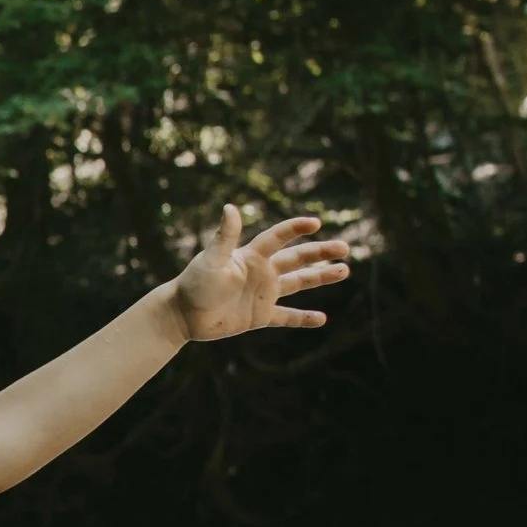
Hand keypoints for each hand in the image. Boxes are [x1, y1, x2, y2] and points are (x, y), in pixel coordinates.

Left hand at [166, 206, 351, 340]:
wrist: (181, 314)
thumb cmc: (193, 284)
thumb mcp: (211, 260)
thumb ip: (225, 237)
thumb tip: (230, 207)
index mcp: (252, 256)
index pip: (279, 237)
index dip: (296, 229)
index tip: (316, 223)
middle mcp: (261, 272)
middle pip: (297, 258)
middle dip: (321, 253)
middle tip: (345, 248)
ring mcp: (262, 294)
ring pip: (299, 283)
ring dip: (321, 277)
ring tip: (345, 271)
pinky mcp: (258, 317)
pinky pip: (286, 317)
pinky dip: (303, 318)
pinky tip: (322, 318)